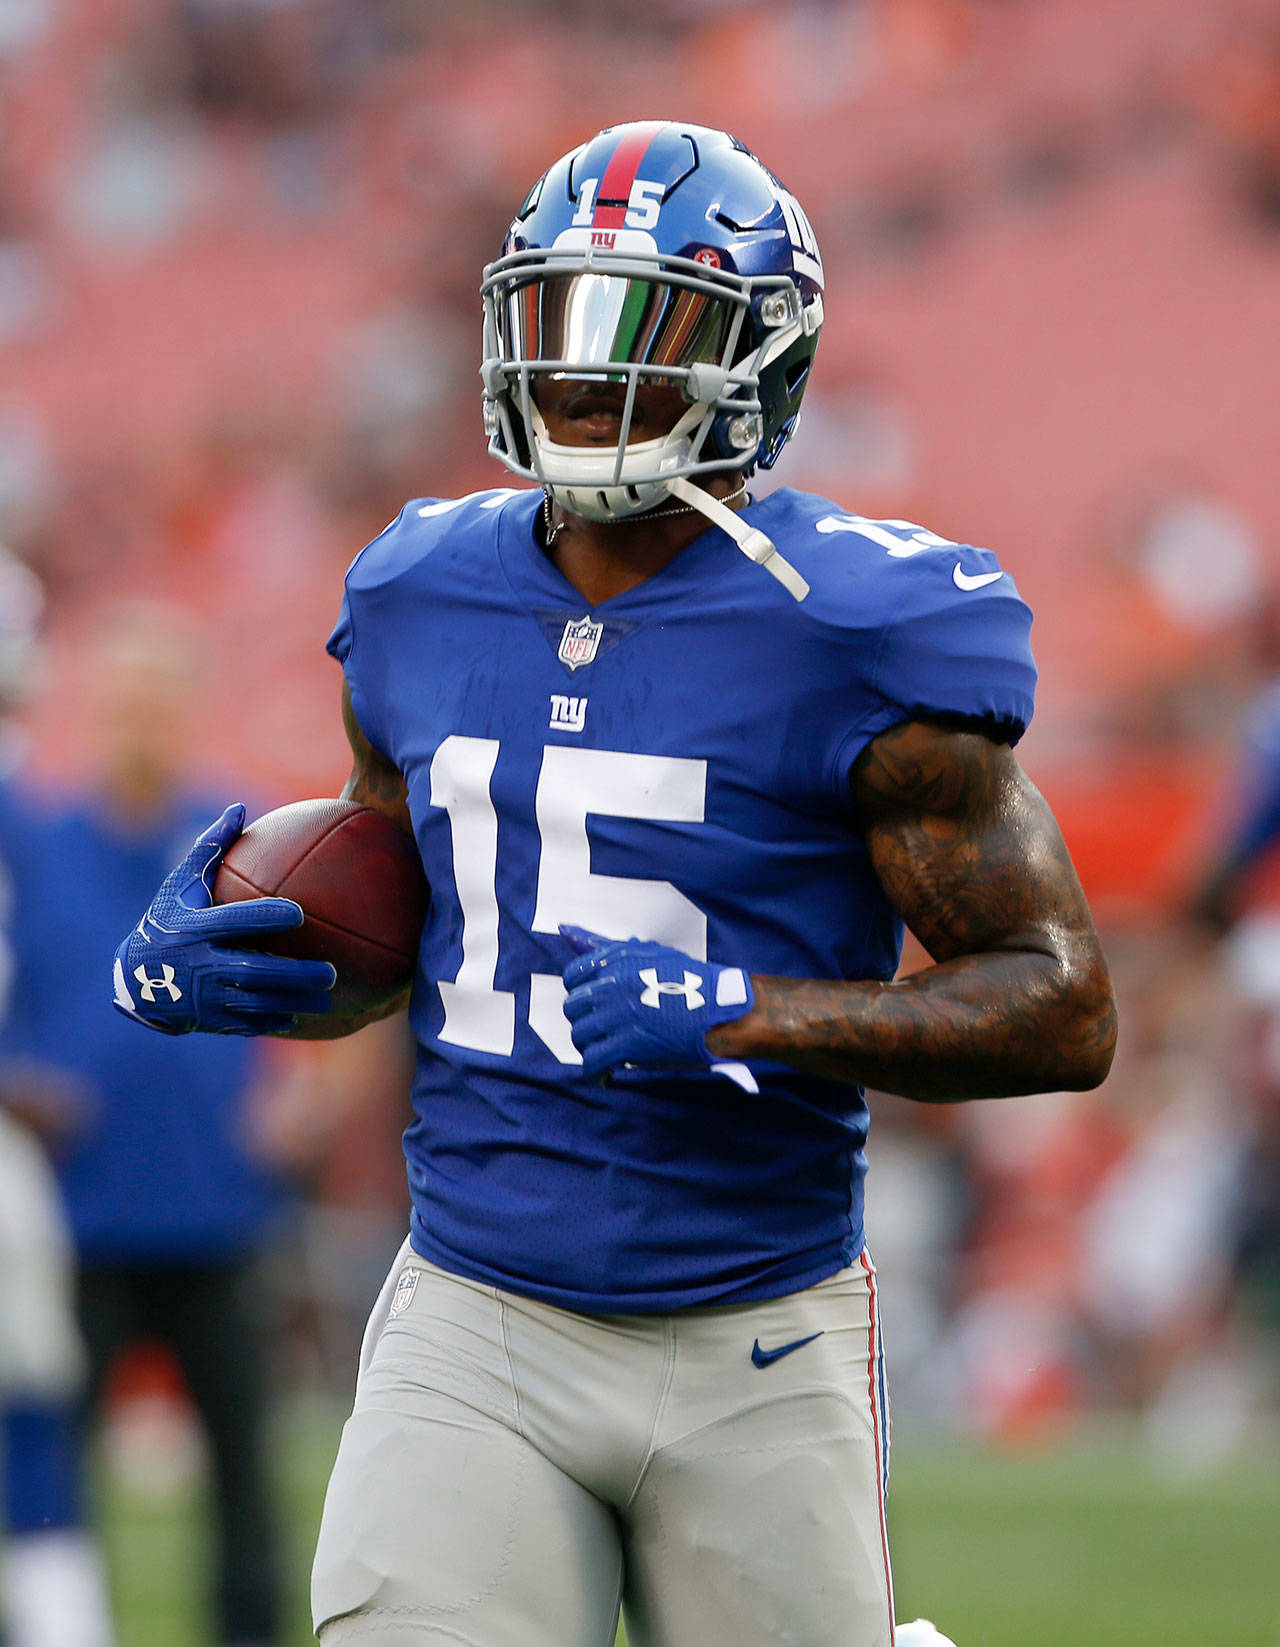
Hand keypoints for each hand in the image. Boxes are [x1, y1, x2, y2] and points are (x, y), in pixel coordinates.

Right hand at [112, 804, 335, 1036]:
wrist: (135, 978)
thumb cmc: (167, 920)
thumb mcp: (180, 884)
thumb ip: (210, 848)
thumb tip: (239, 808)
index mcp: (194, 929)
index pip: (234, 921)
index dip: (265, 918)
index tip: (299, 912)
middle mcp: (199, 965)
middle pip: (253, 972)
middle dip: (293, 974)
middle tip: (331, 971)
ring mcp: (204, 997)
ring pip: (256, 1004)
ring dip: (294, 1002)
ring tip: (327, 997)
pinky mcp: (210, 1020)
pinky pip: (246, 1023)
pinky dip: (273, 1021)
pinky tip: (301, 1016)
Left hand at [560, 925, 753, 1079]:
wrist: (721, 1008)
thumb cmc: (691, 980)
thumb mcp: (649, 952)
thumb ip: (605, 946)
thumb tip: (566, 930)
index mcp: (617, 960)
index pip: (573, 975)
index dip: (581, 991)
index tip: (593, 1002)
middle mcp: (613, 986)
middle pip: (573, 1007)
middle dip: (584, 1019)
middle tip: (602, 1029)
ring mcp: (619, 1016)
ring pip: (580, 1035)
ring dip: (590, 1045)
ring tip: (606, 1050)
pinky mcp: (628, 1044)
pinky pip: (593, 1060)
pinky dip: (596, 1070)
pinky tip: (606, 1072)